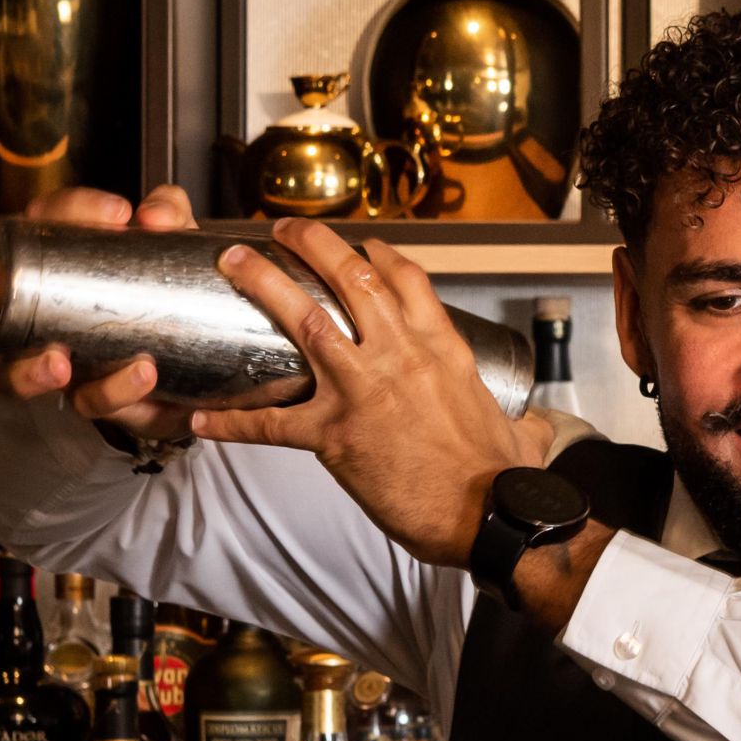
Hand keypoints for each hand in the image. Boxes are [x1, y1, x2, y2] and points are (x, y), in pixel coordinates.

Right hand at [0, 184, 202, 441]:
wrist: (198, 354)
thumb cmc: (163, 286)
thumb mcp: (173, 243)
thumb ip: (168, 214)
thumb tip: (155, 217)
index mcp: (45, 260)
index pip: (33, 224)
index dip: (65, 212)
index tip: (118, 215)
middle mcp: (30, 311)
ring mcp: (49, 360)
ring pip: (10, 373)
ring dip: (27, 370)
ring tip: (60, 363)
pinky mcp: (88, 396)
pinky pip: (87, 400)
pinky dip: (111, 390)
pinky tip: (140, 376)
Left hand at [190, 219, 561, 567]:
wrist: (492, 511)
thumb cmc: (503, 476)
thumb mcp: (519, 428)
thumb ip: (522, 421)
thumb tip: (537, 431)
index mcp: (441, 348)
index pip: (405, 279)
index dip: (376, 254)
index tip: (357, 244)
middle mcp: (400, 354)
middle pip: (349, 277)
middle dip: (310, 243)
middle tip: (280, 229)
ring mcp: (364, 389)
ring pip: (305, 319)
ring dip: (264, 285)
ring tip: (233, 263)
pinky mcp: (336, 434)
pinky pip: (272, 423)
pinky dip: (234, 421)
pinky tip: (203, 418)